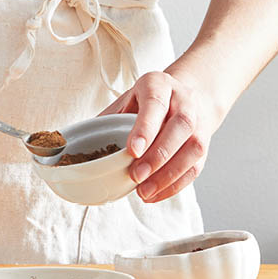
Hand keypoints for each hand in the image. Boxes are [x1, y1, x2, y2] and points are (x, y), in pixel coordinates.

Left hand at [99, 70, 217, 202]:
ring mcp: (199, 121)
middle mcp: (184, 100)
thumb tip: (72, 145)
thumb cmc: (147, 101)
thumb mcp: (126, 100)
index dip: (145, 128)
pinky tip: (156, 194)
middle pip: (179, 126)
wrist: (186, 95)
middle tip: (136, 175)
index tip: (133, 151)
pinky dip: (176, 184)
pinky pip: (196, 166)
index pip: (155, 104)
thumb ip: (107, 120)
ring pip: (193, 148)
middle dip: (158, 154)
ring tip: (144, 191)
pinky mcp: (205, 143)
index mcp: (159, 84)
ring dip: (169, 174)